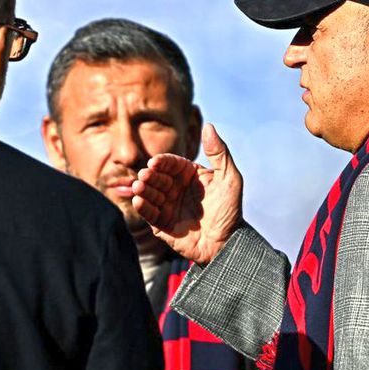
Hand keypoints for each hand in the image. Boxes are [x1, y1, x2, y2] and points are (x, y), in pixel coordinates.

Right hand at [131, 123, 242, 264]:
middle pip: (158, 178)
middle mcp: (176, 188)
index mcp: (189, 175)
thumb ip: (220, 153)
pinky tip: (138, 201)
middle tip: (145, 175)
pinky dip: (143, 207)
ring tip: (139, 187)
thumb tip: (209, 126)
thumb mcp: (230, 179)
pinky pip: (149, 214)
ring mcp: (168, 206)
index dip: (163, 162)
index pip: (172, 164)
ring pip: (151, 194)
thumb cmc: (230, 210)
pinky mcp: (161, 224)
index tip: (155, 163)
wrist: (227, 243)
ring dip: (143, 190)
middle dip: (150, 176)